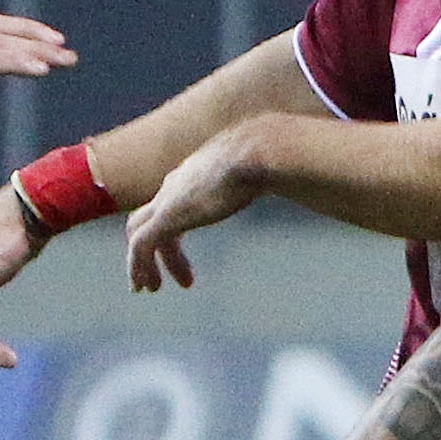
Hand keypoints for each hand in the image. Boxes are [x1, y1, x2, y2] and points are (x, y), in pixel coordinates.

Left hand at [124, 126, 264, 291]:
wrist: (258, 151)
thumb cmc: (269, 159)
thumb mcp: (264, 170)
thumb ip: (268, 179)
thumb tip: (301, 184)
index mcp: (194, 174)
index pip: (171, 201)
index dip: (172, 229)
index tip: (185, 253)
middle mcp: (175, 186)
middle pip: (147, 218)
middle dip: (151, 248)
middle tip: (162, 278)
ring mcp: (168, 201)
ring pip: (139, 234)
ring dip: (143, 263)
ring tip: (151, 288)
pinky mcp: (167, 216)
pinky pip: (142, 246)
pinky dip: (138, 265)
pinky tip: (147, 285)